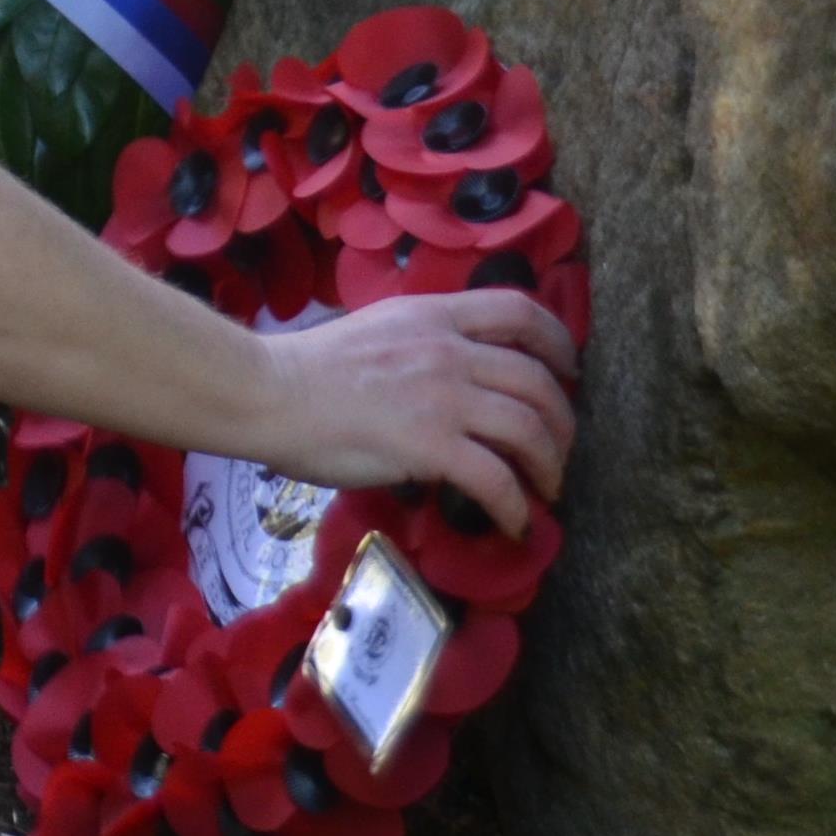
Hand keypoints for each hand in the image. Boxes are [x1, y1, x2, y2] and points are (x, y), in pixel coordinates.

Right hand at [245, 291, 578, 533]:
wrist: (268, 393)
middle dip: (562, 420)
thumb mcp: (378, 330)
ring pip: (529, 429)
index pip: (520, 311)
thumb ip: (422, 344)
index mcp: (434, 316)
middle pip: (537, 380)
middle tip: (558, 449)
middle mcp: (449, 351)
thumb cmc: (306, 368)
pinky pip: (496, 479)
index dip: (558, 341)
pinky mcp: (430, 446)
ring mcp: (443, 398)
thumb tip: (451, 379)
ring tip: (546, 489)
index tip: (567, 369)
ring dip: (549, 465)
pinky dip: (515, 506)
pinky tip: (514, 523)